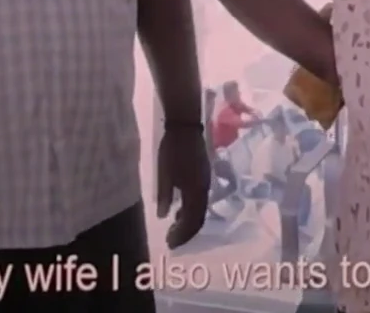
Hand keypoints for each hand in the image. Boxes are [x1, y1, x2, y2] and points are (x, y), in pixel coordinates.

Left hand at [155, 129, 209, 247]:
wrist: (186, 127)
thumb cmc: (172, 150)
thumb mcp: (164, 174)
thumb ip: (165, 196)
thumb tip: (164, 217)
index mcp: (196, 192)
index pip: (192, 221)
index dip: (182, 235)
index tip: (169, 243)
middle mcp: (204, 190)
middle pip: (198, 219)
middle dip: (185, 232)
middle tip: (171, 240)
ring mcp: (205, 183)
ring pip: (200, 210)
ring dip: (187, 222)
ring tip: (173, 228)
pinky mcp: (203, 177)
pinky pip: (199, 201)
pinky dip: (190, 210)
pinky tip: (179, 210)